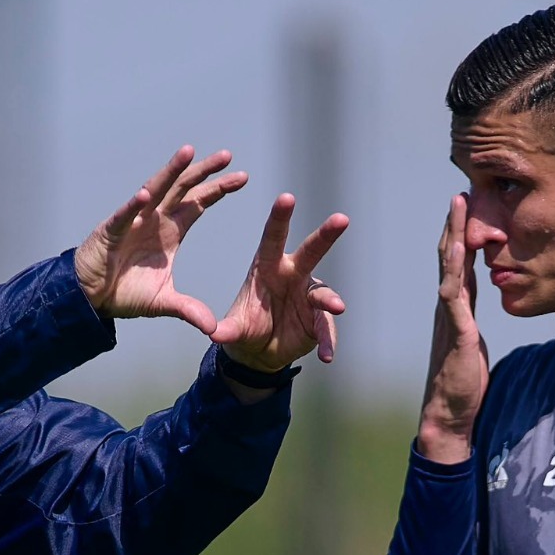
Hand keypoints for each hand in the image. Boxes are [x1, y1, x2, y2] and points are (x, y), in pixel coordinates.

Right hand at [75, 146, 247, 332]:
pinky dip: (133, 206)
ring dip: (171, 172)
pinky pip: (123, 216)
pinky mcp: (110, 231)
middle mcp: (154, 219)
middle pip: (183, 189)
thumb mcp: (164, 302)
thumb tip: (213, 329)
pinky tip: (144, 196)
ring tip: (188, 153)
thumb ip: (188, 310)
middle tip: (227, 156)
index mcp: (170, 231)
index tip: (242, 177)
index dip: (218, 189)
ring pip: (154, 190)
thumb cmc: (125, 291)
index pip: (198, 204)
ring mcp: (132, 221)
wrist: (91, 297)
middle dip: (204, 172)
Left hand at [210, 194, 348, 372]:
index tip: (287, 197)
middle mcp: (292, 275)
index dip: (280, 218)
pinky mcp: (319, 319)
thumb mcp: (234, 329)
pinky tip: (327, 356)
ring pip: (324, 293)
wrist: (260, 352)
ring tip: (336, 307)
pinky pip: (326, 328)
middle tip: (341, 219)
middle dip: (326, 235)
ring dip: (330, 299)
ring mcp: (308, 296)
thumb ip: (227, 330)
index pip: (273, 238)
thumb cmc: (245, 328)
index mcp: (267, 267)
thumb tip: (213, 333)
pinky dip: (328, 341)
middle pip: (311, 251)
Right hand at [417, 194, 488, 463]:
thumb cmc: (462, 384)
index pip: (458, 264)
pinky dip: (455, 268)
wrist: (448, 414)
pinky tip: (459, 249)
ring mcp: (449, 316)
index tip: (469, 208)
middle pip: (450, 257)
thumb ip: (469, 326)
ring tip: (459, 206)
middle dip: (456, 224)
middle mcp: (448, 307)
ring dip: (454, 234)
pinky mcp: (455, 331)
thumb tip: (472, 317)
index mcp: (455, 309)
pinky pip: (454, 294)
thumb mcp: (470, 346)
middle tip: (463, 192)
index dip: (463, 235)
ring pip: (449, 267)